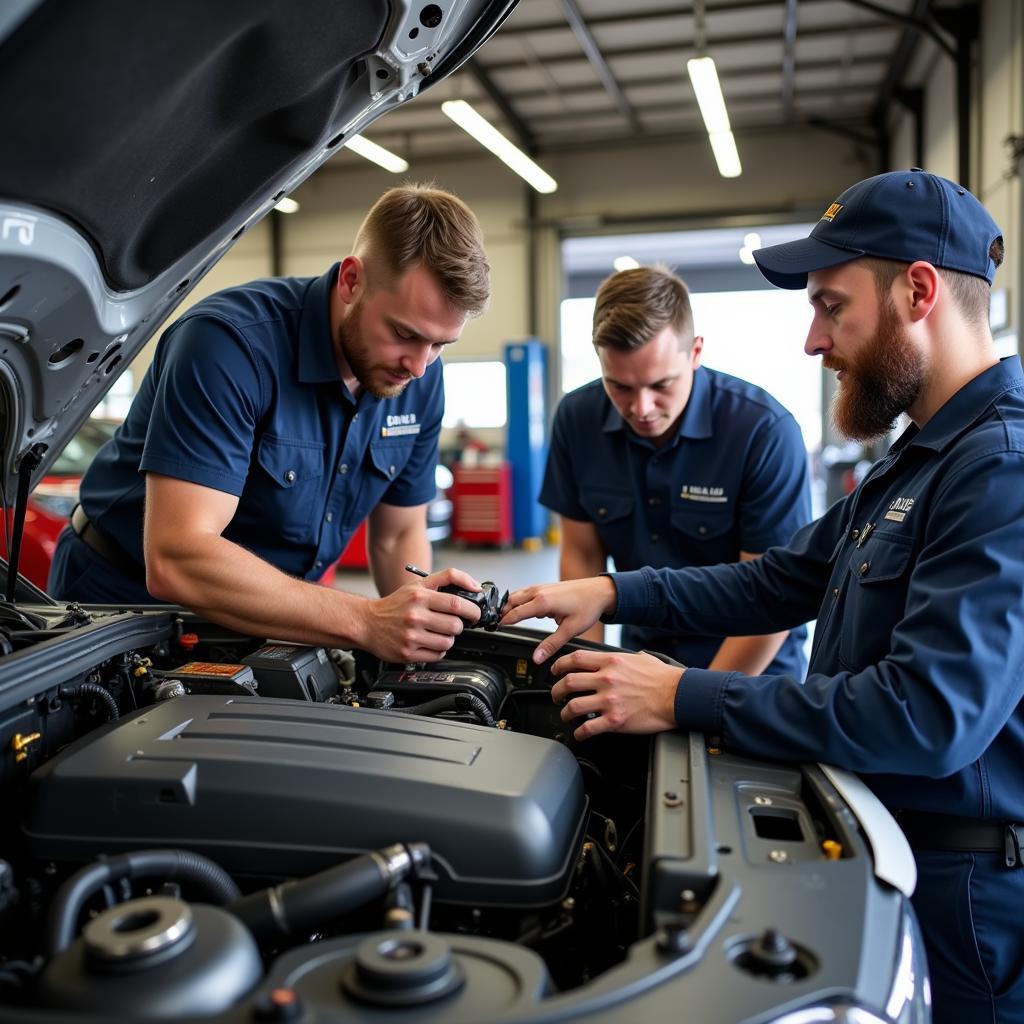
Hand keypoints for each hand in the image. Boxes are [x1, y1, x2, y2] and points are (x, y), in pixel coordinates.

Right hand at [362, 567, 481, 661]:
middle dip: (458, 625)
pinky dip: (437, 650)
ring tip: (437, 632)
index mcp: (420, 596)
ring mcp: (411, 636)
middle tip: (451, 623)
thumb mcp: (419, 584)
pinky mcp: (408, 653)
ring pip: (448, 642)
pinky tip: (428, 642)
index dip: (472, 610)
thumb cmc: (396, 604)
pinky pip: (437, 655)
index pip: (456, 603)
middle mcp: (415, 616)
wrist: (367, 622)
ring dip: (448, 638)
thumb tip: (475, 586)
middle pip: (455, 626)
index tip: (474, 613)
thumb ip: (448, 578)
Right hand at [501, 577, 616, 663]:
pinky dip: (519, 600)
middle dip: (502, 612)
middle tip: (496, 624)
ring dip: (510, 605)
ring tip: (505, 618)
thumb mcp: (570, 630)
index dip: (504, 622)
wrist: (600, 591)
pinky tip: (522, 609)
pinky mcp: (546, 586)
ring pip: (517, 595)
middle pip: (511, 601)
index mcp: (543, 602)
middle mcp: (539, 591)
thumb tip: (537, 657)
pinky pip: (525, 592)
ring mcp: (541, 587)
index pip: (515, 613)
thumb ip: (551, 644)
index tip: (495, 628)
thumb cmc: (588, 607)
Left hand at [550, 649, 681, 739]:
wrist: (678, 696)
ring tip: (565, 715)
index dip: (559, 665)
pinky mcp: (615, 721)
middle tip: (556, 695)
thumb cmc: (663, 678)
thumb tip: (615, 658)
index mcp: (611, 662)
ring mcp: (609, 701)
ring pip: (573, 706)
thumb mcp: (640, 658)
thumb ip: (622, 658)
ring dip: (564, 712)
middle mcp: (606, 680)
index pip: (574, 659)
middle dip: (556, 690)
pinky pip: (588, 728)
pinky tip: (580, 733)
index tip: (555, 671)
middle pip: (568, 682)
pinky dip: (580, 732)